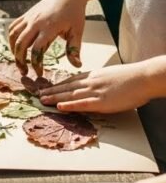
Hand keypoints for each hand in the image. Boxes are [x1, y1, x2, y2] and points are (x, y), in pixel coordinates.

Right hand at [8, 0, 85, 75]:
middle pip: (20, 44)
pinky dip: (11, 39)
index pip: (36, 50)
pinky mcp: (26, 15)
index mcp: (49, 27)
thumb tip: (77, 65)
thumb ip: (74, 49)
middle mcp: (36, 22)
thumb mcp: (77, 31)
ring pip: (13, 36)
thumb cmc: (74, 12)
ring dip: (13, 50)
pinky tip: (16, 47)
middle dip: (20, 60)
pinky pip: (13, 28)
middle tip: (24, 72)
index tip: (40, 74)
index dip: (36, 64)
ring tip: (19, 61)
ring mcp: (29, 17)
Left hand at [38, 61, 152, 113]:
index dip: (59, 84)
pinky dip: (69, 105)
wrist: (143, 77)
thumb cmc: (132, 77)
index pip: (71, 80)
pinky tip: (59, 107)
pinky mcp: (101, 101)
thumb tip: (95, 85)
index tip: (49, 87)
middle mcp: (91, 82)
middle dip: (52, 91)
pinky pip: (82, 104)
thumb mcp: (111, 75)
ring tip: (41, 100)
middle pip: (67, 87)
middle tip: (38, 95)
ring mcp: (95, 91)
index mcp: (94, 75)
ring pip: (70, 95)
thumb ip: (100, 80)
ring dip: (54, 98)